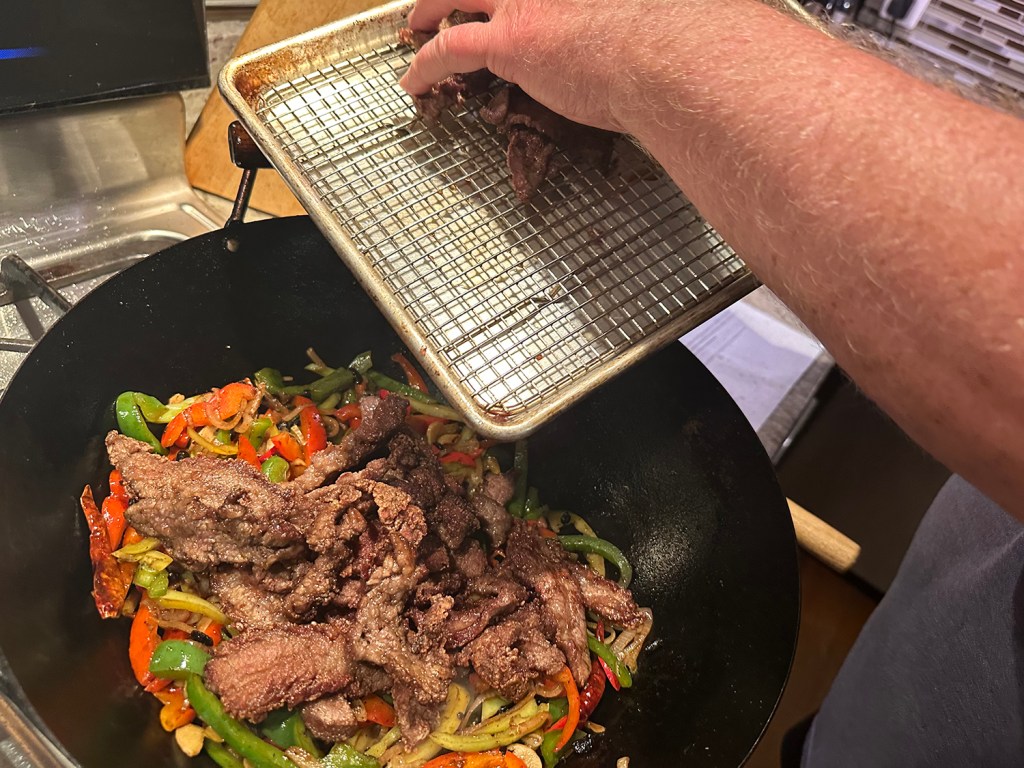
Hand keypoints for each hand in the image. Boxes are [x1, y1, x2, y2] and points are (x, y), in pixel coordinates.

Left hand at [399, 0, 666, 131]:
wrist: (658, 58)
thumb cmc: (661, 46)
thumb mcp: (635, 19)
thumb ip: (608, 21)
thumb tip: (616, 40)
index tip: (495, 6)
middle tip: (439, 0)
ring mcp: (521, 3)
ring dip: (429, 10)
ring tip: (417, 28)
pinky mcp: (507, 41)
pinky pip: (449, 49)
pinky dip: (424, 64)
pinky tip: (413, 81)